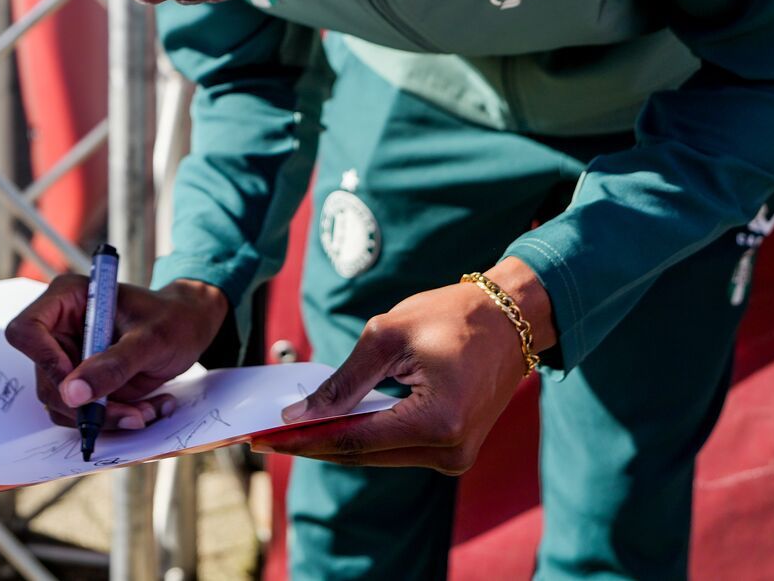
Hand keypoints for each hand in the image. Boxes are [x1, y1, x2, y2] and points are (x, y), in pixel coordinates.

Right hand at [5, 273, 229, 429]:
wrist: (190, 329)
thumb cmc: (173, 320)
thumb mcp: (150, 340)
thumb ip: (112, 365)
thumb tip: (72, 394)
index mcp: (67, 299)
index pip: (27, 330)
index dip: (44, 361)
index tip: (77, 387)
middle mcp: (60, 330)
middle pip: (46, 378)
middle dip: (86, 405)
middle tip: (131, 415)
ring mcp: (70, 358)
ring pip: (63, 403)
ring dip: (104, 418)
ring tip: (146, 412)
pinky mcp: (84, 383)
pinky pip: (83, 413)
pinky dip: (113, 420)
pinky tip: (145, 410)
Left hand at [249, 258, 552, 472]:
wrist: (510, 319)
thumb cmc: (451, 316)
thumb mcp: (388, 336)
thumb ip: (344, 381)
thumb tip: (300, 414)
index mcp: (437, 421)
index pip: (355, 440)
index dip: (305, 440)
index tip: (263, 438)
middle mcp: (449, 451)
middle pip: (363, 455)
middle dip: (313, 444)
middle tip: (265, 437)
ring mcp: (455, 457)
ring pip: (377, 456)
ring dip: (336, 442)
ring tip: (289, 432)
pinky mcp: (453, 452)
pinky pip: (396, 450)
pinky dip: (364, 438)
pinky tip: (331, 426)